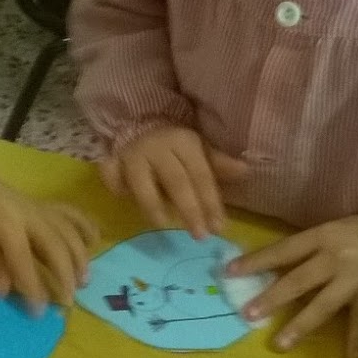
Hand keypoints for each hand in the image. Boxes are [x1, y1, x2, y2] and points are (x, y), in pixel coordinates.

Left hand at [0, 171, 98, 312]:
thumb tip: (5, 293)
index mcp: (7, 225)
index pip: (24, 262)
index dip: (33, 288)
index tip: (39, 312)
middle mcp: (31, 215)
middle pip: (56, 247)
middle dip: (65, 276)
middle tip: (69, 301)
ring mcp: (41, 208)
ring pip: (69, 232)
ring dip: (80, 257)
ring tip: (85, 281)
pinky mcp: (45, 205)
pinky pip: (71, 214)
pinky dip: (85, 226)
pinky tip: (95, 241)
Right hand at [100, 125, 247, 238]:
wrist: (138, 120)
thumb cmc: (174, 144)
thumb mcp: (198, 150)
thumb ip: (218, 164)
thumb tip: (245, 172)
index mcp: (183, 143)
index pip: (200, 176)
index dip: (210, 202)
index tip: (219, 227)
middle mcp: (158, 149)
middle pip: (176, 182)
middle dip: (190, 210)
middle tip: (200, 236)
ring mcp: (133, 156)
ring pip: (142, 184)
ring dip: (153, 206)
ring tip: (164, 226)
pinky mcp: (112, 161)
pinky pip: (112, 178)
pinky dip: (117, 188)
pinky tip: (125, 201)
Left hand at [228, 214, 357, 357]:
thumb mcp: (335, 229)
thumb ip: (311, 247)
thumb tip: (277, 266)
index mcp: (323, 237)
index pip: (283, 250)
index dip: (256, 261)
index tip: (230, 272)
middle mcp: (334, 259)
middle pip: (296, 281)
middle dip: (271, 298)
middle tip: (248, 313)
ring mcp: (352, 281)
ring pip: (321, 306)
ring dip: (300, 326)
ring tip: (279, 344)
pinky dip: (356, 341)